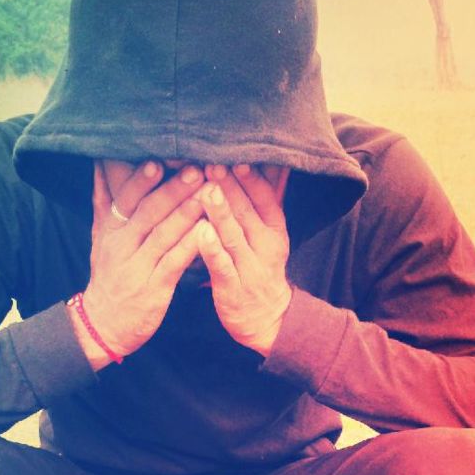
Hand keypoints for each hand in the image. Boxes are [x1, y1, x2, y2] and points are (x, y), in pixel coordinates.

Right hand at [75, 160, 204, 364]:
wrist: (103, 324)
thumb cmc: (109, 274)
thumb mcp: (100, 236)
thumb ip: (103, 199)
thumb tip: (101, 162)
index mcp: (111, 230)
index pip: (125, 199)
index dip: (141, 180)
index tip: (159, 159)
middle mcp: (122, 245)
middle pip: (148, 213)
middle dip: (172, 190)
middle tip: (196, 169)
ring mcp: (138, 267)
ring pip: (163, 235)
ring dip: (187, 212)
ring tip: (208, 193)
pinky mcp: (154, 288)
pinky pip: (175, 262)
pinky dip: (191, 246)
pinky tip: (208, 231)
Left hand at [197, 163, 291, 357]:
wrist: (267, 318)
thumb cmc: (258, 266)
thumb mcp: (269, 233)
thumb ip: (262, 199)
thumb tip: (268, 161)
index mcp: (275, 229)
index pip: (265, 198)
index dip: (250, 178)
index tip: (235, 155)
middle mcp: (265, 245)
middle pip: (247, 212)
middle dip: (230, 187)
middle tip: (212, 162)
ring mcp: (250, 267)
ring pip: (234, 236)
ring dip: (221, 213)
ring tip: (207, 190)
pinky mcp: (232, 287)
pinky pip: (222, 266)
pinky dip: (211, 249)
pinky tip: (199, 233)